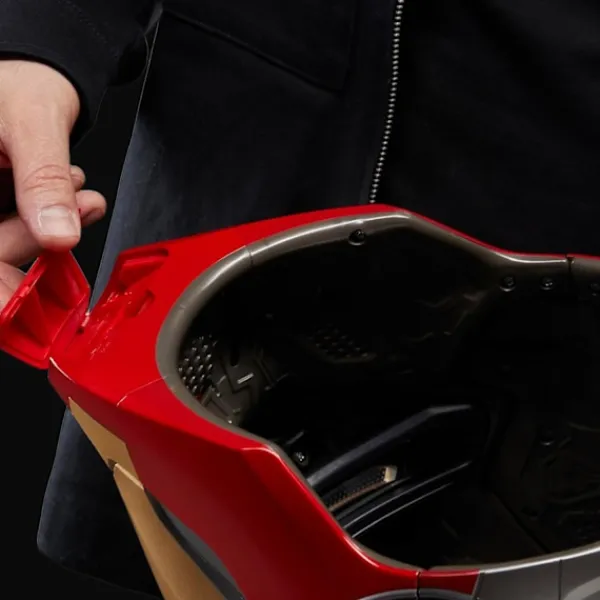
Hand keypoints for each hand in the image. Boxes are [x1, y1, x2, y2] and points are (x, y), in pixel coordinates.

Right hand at [0, 60, 106, 309]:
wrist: (26, 69)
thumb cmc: (15, 80)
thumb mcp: (31, 122)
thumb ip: (43, 180)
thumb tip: (59, 235)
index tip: (21, 306)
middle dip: (35, 242)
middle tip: (76, 216)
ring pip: (3, 241)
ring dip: (50, 225)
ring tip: (83, 193)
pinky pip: (17, 225)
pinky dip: (50, 216)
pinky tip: (74, 191)